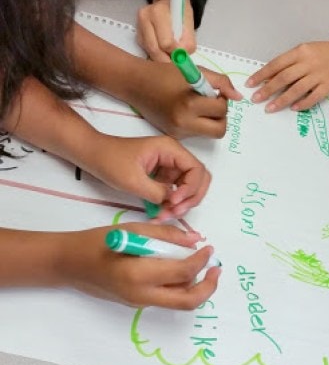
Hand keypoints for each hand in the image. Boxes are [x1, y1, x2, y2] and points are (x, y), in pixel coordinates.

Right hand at [59, 222, 220, 307]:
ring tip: (200, 266)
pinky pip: (166, 298)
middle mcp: (142, 295)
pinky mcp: (136, 303)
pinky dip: (179, 286)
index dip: (201, 260)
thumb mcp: (134, 231)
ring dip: (195, 286)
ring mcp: (139, 302)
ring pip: (178, 301)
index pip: (183, 273)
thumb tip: (195, 239)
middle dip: (208, 287)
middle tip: (216, 269)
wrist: (70, 263)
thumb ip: (166, 235)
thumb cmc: (98, 241)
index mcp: (140, 275)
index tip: (209, 247)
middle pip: (187, 301)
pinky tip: (179, 268)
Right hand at [69, 23, 240, 138]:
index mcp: (189, 105)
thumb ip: (221, 83)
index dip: (222, 98)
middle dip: (220, 116)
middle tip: (211, 102)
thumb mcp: (196, 71)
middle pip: (219, 130)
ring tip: (197, 104)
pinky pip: (195, 133)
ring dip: (210, 120)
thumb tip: (238, 97)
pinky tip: (187, 110)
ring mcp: (178, 132)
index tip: (212, 90)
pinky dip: (198, 122)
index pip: (221, 110)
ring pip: (208, 133)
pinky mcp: (173, 135)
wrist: (136, 84)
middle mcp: (183, 124)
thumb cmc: (165, 74)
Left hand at [85, 134, 210, 219]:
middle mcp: (174, 156)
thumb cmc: (111, 161)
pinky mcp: (162, 175)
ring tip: (165, 215)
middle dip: (191, 197)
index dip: (191, 188)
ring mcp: (169, 166)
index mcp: (170, 149)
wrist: (93, 155)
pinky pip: (175, 191)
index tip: (174, 202)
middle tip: (175, 212)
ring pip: (188, 187)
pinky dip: (171, 203)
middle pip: (198, 178)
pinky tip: (160, 213)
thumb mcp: (133, 180)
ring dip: (182, 203)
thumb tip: (172, 203)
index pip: (196, 169)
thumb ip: (157, 192)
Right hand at [137, 0, 195, 61]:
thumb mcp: (189, 23)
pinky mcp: (137, 35)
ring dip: (161, 58)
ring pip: (150, 52)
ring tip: (171, 56)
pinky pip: (147, 50)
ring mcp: (139, 27)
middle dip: (167, 60)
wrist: (167, 2)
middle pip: (155, 50)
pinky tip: (163, 50)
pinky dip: (156, 54)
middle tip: (176, 63)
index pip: (166, 42)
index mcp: (158, 12)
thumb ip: (188, 41)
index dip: (175, 52)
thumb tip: (181, 58)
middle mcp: (144, 18)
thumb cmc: (179, 12)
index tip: (182, 55)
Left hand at [245, 36, 328, 111]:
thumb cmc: (320, 53)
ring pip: (297, 89)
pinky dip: (303, 103)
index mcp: (299, 52)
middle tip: (256, 99)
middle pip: (284, 78)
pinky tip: (292, 108)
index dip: (262, 75)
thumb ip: (287, 63)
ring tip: (269, 108)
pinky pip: (314, 97)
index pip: (276, 64)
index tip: (250, 84)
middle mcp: (308, 63)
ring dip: (281, 100)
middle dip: (268, 89)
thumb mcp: (302, 51)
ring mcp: (319, 75)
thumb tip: (267, 78)